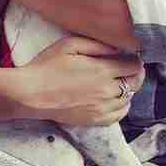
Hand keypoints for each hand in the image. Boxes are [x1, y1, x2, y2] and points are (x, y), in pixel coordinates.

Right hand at [16, 36, 144, 126]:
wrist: (31, 94)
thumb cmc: (47, 66)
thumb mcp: (70, 45)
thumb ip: (97, 45)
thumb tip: (118, 47)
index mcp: (102, 70)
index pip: (134, 66)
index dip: (134, 59)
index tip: (129, 56)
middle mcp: (106, 91)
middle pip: (135, 83)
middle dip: (135, 73)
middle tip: (127, 67)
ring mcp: (102, 109)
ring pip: (128, 99)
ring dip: (127, 89)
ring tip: (117, 82)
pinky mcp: (95, 121)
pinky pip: (119, 115)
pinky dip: (121, 105)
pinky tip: (112, 98)